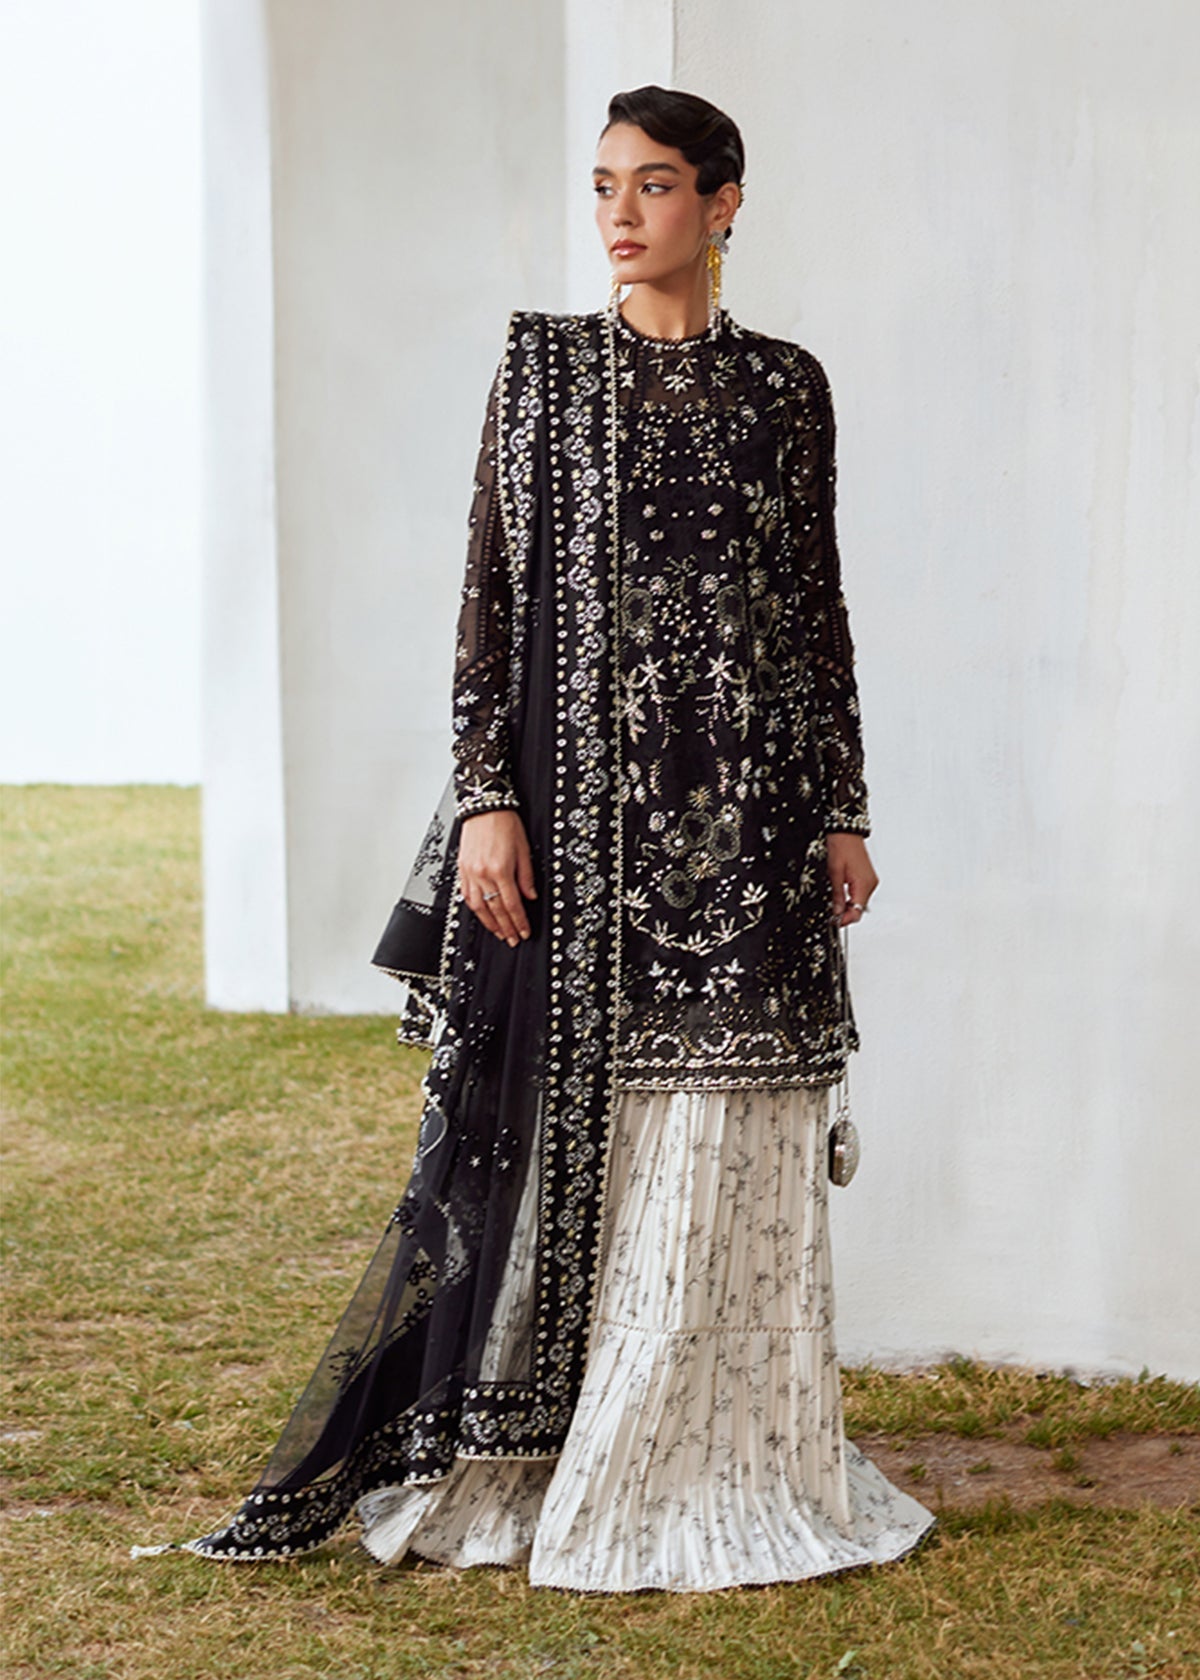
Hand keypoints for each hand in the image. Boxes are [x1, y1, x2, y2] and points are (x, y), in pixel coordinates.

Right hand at [458, 809, 536, 947]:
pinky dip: (475, 908)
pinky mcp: (462, 869)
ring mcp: (470, 873)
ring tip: (499, 933)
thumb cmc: (504, 823)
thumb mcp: (524, 848)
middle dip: (506, 928)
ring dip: (489, 923)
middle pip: (495, 909)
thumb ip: (526, 876)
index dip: (519, 921)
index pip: (512, 904)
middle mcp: (483, 874)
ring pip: (479, 906)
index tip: (524, 932)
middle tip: (513, 939)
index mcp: (500, 869)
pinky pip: (467, 895)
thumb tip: (530, 896)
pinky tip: (481, 915)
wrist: (484, 807)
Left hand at [826, 832, 877, 926]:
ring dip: (848, 906)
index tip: (834, 922)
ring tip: (835, 906)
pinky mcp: (868, 877)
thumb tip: (836, 911)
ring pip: (860, 902)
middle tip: (832, 915)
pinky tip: (842, 897)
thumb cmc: (841, 847)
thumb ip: (837, 895)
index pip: (857, 912)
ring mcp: (871, 881)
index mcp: (864, 884)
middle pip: (860, 909)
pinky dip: (852, 898)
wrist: (846, 832)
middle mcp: (870, 884)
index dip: (845, 920)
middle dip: (846, 914)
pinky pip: (861, 893)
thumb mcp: (834, 874)